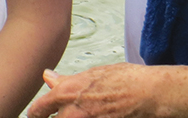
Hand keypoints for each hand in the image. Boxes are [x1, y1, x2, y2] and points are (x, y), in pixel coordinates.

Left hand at [27, 64, 163, 117]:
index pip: (38, 110)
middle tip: (71, 112)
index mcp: (66, 92)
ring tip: (92, 112)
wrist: (150, 94)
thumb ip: (67, 81)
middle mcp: (72, 112)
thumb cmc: (126, 81)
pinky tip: (102, 116)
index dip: (37, 113)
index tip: (37, 115)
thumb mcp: (92, 74)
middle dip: (59, 117)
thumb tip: (48, 77)